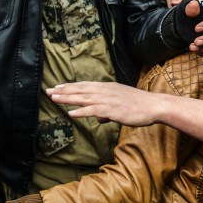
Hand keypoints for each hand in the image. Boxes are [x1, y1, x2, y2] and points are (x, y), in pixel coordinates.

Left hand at [48, 82, 163, 125]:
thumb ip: (107, 109)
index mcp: (107, 88)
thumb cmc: (139, 106)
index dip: (70, 86)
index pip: (85, 85)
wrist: (154, 105)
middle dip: (64, 90)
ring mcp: (108, 99)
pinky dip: (82, 111)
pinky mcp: (113, 109)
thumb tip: (98, 117)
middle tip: (48, 91)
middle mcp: (106, 91)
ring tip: (54, 99)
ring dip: (68, 98)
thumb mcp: (121, 104)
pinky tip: (71, 113)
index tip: (57, 87)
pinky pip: (94, 110)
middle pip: (81, 90)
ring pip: (84, 98)